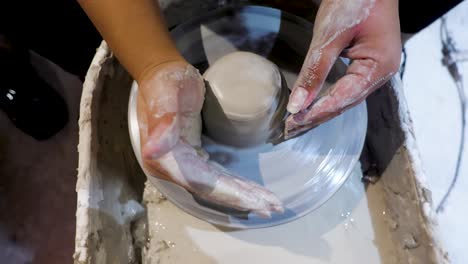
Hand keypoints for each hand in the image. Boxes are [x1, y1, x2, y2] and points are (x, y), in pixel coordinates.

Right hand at [136, 61, 282, 217]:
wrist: (162, 74)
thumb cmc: (164, 83)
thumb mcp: (164, 98)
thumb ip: (161, 124)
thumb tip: (152, 151)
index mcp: (166, 158)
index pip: (202, 183)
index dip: (229, 194)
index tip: (256, 201)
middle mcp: (174, 167)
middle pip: (212, 189)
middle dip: (243, 199)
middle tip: (274, 207)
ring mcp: (184, 163)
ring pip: (217, 185)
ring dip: (243, 195)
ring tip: (269, 203)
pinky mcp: (194, 156)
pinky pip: (217, 175)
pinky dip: (235, 184)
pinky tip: (251, 189)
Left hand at [285, 0, 400, 137]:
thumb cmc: (356, 0)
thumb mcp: (330, 35)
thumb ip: (314, 70)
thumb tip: (298, 103)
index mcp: (378, 67)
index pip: (343, 98)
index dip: (316, 112)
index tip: (294, 122)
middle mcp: (380, 74)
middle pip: (344, 104)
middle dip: (316, 118)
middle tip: (289, 130)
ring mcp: (374, 70)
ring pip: (344, 99)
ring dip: (320, 112)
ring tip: (297, 125)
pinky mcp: (365, 65)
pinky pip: (345, 89)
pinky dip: (327, 99)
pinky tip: (312, 107)